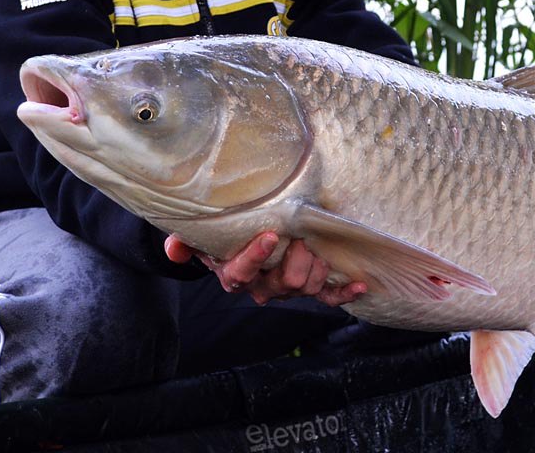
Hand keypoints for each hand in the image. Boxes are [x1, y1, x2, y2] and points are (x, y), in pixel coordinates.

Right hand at [164, 232, 366, 306]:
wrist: (239, 251)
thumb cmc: (221, 240)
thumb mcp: (201, 239)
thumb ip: (186, 243)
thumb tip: (174, 249)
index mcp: (235, 275)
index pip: (242, 273)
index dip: (256, 256)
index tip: (270, 236)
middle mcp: (262, 287)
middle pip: (284, 282)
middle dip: (296, 258)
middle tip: (300, 237)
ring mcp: (286, 290)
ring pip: (306, 287)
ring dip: (316, 266)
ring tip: (315, 246)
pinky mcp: (307, 290)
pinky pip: (327, 298)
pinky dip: (344, 293)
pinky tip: (360, 286)